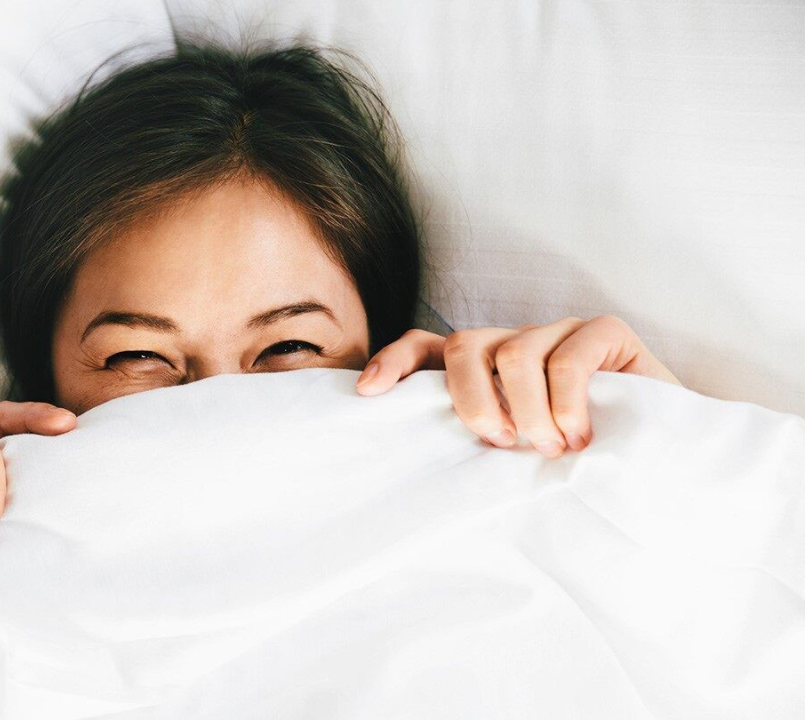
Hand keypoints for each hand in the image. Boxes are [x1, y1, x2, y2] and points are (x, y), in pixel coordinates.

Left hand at [354, 315, 680, 456]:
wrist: (666, 459)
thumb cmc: (581, 463)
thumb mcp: (517, 457)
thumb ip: (480, 443)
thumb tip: (418, 469)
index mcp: (485, 368)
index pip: (426, 346)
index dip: (394, 362)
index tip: (367, 393)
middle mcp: (515, 342)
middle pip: (464, 345)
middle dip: (470, 400)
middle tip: (499, 443)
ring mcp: (560, 332)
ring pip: (516, 352)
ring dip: (526, 409)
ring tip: (549, 448)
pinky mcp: (606, 333)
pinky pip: (569, 356)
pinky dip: (567, 402)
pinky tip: (580, 435)